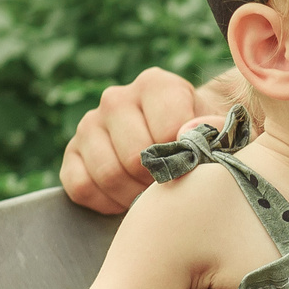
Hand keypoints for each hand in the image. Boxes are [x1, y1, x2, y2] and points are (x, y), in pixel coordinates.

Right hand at [60, 68, 209, 212]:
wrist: (176, 142)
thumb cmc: (201, 138)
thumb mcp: (217, 130)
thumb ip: (213, 129)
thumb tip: (188, 133)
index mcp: (156, 85)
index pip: (167, 130)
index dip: (182, 159)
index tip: (192, 166)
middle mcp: (116, 98)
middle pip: (133, 156)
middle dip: (155, 181)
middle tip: (170, 185)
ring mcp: (89, 124)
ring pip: (107, 174)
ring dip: (132, 196)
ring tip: (150, 194)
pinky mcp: (71, 152)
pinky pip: (81, 187)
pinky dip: (106, 203)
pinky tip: (125, 198)